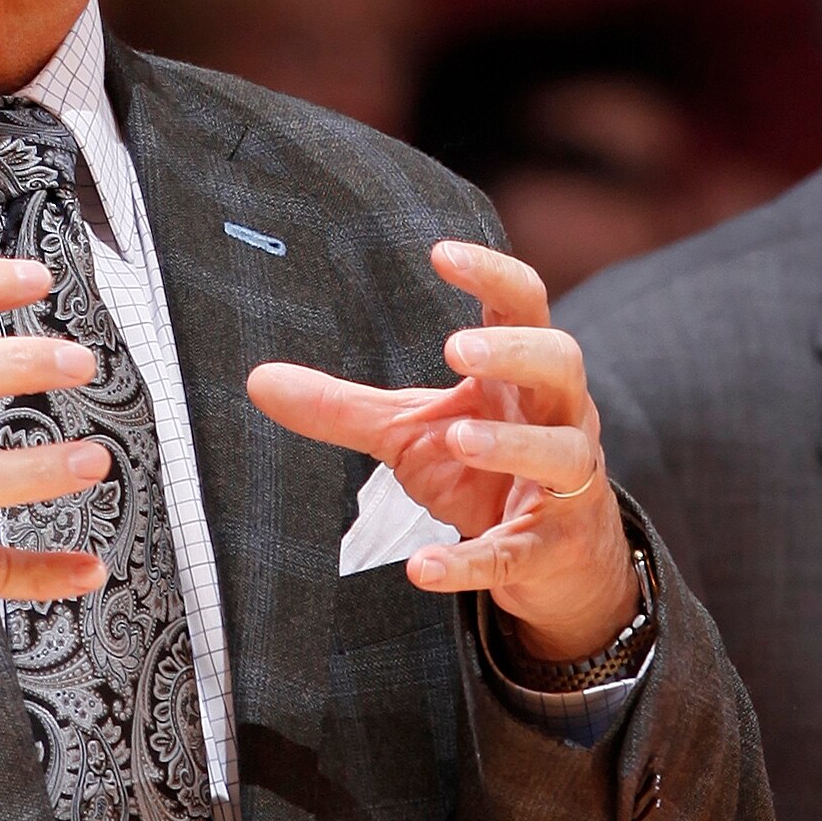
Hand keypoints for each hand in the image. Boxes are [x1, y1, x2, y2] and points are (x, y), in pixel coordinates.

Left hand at [248, 239, 635, 661]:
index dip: (492, 275)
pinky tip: (421, 567)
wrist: (556, 561)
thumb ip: (341, 407)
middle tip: (457, 350)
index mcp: (521, 377)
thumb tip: (257, 380)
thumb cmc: (483, 474)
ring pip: (560, 453)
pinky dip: (470, 561)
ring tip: (459, 438)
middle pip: (562, 363)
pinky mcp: (549, 551)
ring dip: (512, 443)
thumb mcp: (410, 433)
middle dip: (516, 353)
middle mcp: (558, 418)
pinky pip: (514, 554)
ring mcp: (564, 486)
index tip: (441, 253)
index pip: (524, 306)